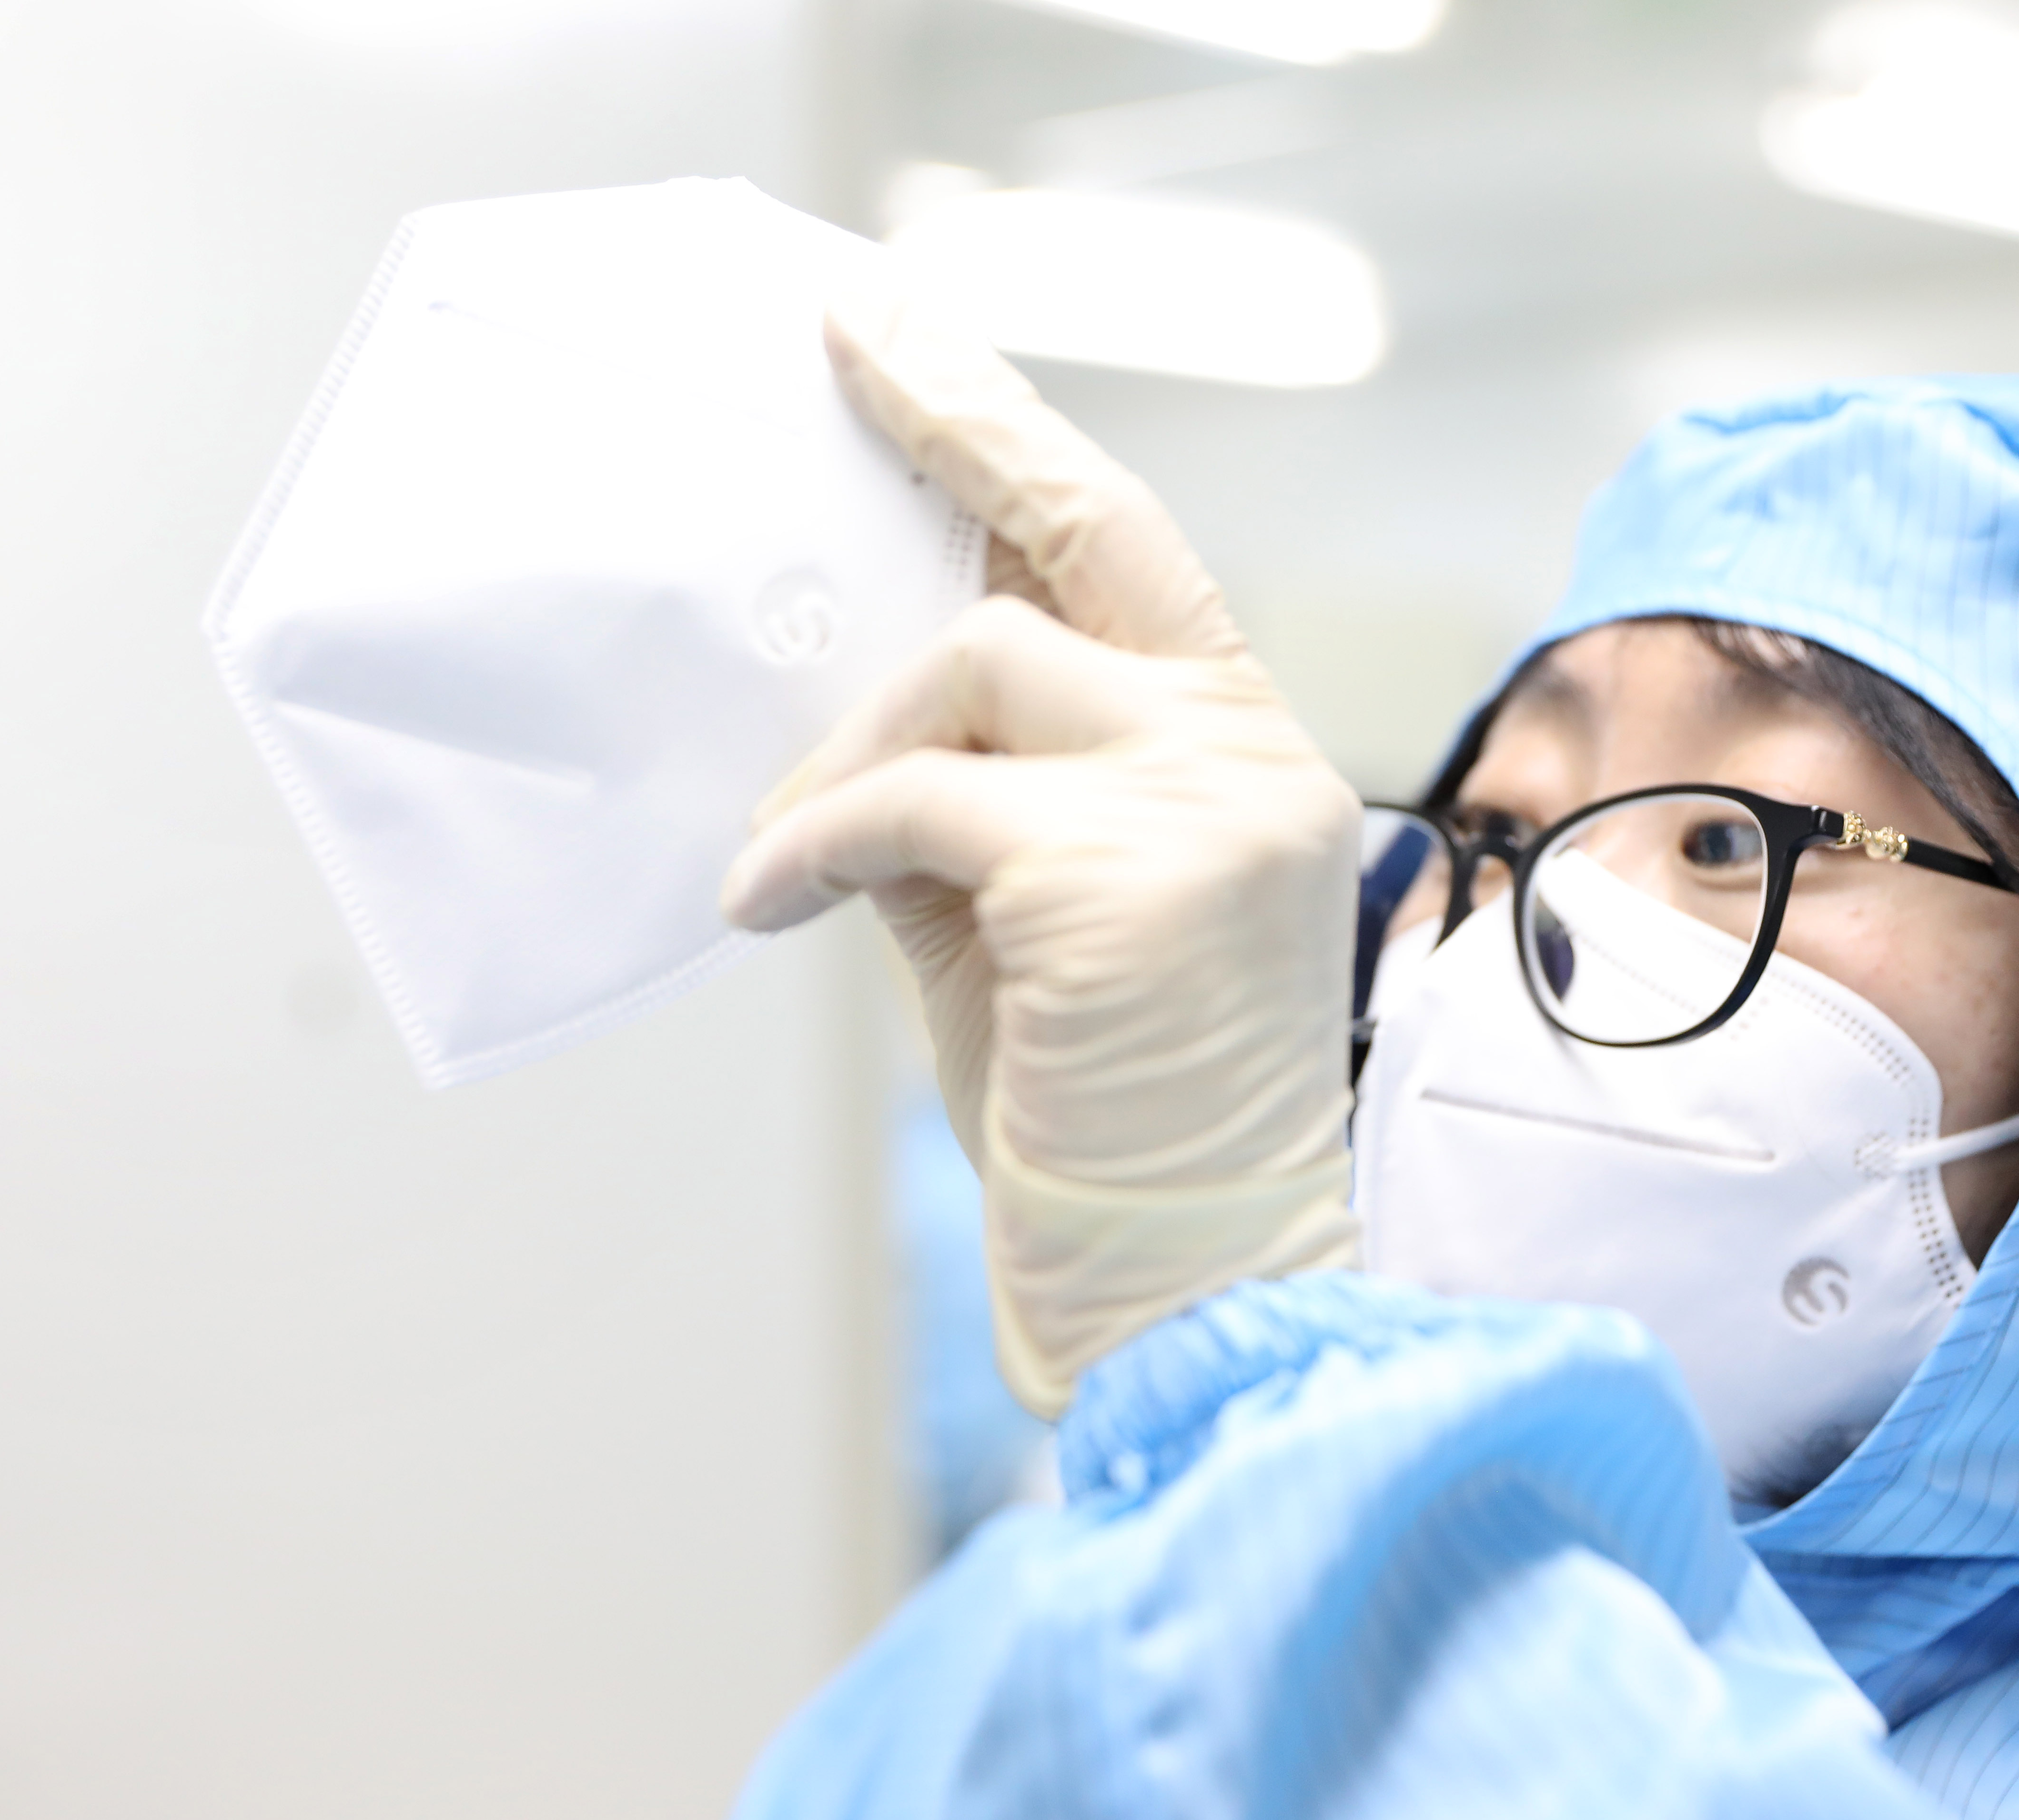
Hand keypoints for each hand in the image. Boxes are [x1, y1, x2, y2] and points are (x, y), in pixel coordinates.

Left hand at [720, 275, 1360, 1417]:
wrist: (1197, 1285)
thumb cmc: (1113, 1114)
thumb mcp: (1031, 924)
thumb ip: (972, 798)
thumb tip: (842, 716)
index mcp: (1247, 755)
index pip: (1131, 554)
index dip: (1017, 439)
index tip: (918, 343)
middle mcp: (1252, 752)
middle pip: (1075, 536)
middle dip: (956, 414)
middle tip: (848, 336)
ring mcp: (1204, 800)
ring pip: (972, 665)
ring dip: (851, 747)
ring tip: (785, 853)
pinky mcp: (1123, 872)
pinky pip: (910, 800)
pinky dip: (816, 843)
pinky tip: (766, 907)